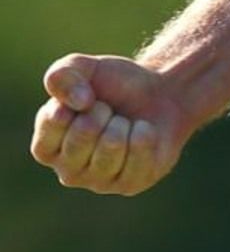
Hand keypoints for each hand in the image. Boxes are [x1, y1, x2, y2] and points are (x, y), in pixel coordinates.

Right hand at [30, 54, 192, 195]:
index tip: (86, 99)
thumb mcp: (84, 68)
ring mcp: (99, 182)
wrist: (161, 94)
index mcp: (47, 147)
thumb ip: (63, 75)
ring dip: (124, 124)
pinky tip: (144, 132)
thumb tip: (79, 102)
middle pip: (82, 137)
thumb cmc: (115, 85)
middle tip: (110, 110)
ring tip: (126, 122)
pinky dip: (146, 135)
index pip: (50, 129)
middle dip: (102, 112)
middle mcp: (68, 171)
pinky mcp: (130, 184)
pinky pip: (138, 158)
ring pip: (112, 146)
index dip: (71, 107)